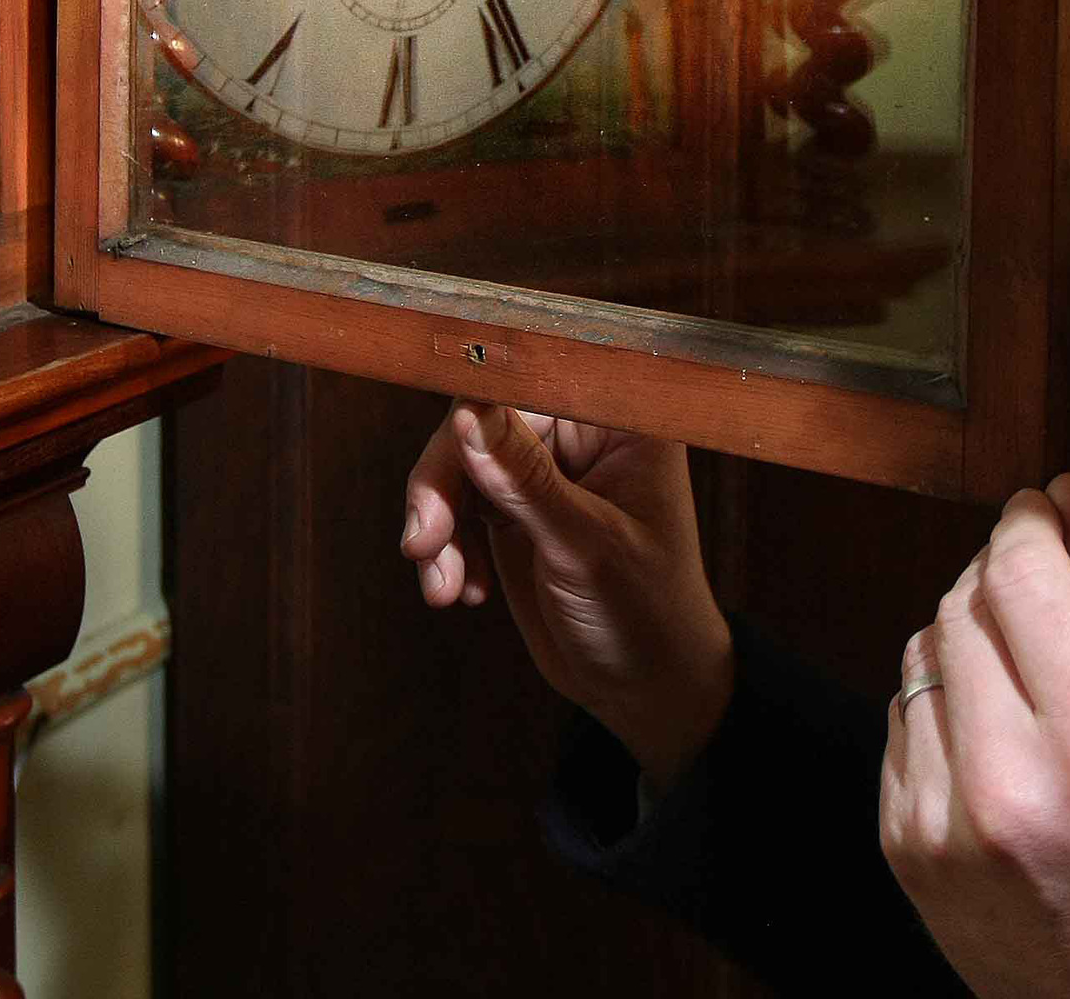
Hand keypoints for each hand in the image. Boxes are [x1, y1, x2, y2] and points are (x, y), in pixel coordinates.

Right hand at [402, 401, 735, 792]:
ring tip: (443, 586)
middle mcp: (580, 435)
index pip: (534, 380)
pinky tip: (462, 591)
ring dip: (439, 525)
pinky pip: (457, 506)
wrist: (645, 690)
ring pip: (459, 465)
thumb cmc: (646, 615)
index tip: (445, 438)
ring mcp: (544, 473)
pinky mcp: (514, 510)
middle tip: (424, 541)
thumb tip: (467, 413)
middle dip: (444, 483)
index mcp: (620, 423)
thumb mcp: (585, 548)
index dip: (479, 397)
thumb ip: (524, 480)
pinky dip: (447, 548)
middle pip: (480, 421)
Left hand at [881, 476, 1069, 998]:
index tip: (1044, 509)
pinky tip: (1003, 740)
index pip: (1024, 575)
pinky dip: (943, 706)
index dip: (1030, 521)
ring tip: (1037, 678)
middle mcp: (1010, 784)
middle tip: (1051, 589)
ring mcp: (944, 825)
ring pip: (921, 655)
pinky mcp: (904, 852)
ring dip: (970, 636)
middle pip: (964, 605)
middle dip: (1004, 574)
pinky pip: (900, 722)